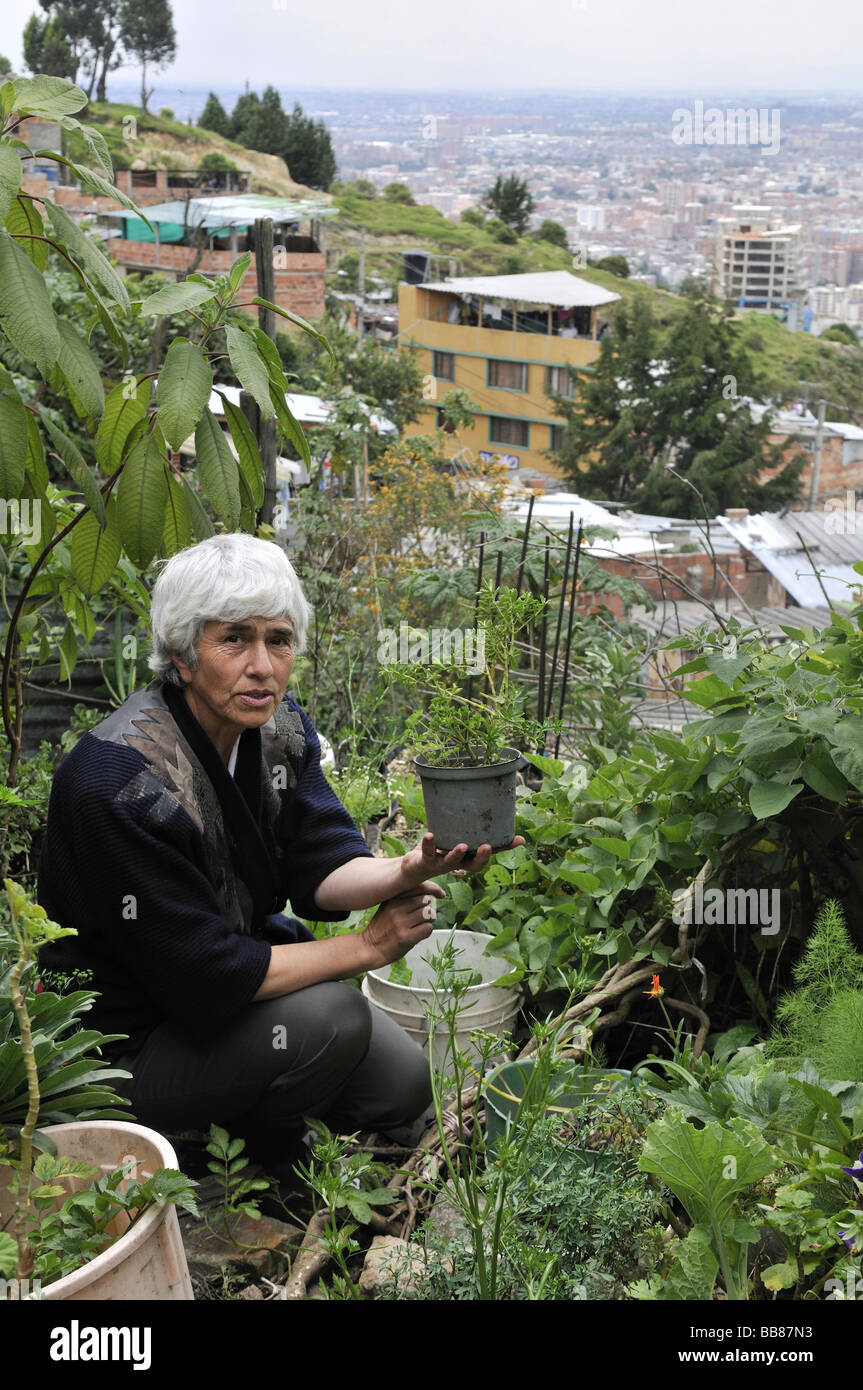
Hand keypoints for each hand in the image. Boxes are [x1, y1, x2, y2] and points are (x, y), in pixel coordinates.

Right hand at [361, 888, 439, 968]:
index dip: (433, 889)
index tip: (439, 894)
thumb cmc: (382, 927)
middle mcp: (396, 908)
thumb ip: (404, 898)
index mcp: (392, 898)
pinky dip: (426, 931)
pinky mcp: (406, 937)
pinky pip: (427, 928)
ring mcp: (401, 922)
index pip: (419, 886)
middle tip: (423, 916)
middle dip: (428, 908)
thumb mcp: (388, 907)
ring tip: (420, 925)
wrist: (369, 948)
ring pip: (428, 914)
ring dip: (429, 920)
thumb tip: (430, 893)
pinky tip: (418, 934)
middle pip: (425, 900)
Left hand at [399, 831, 525, 885]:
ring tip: (462, 845)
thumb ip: (471, 828)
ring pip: (451, 862)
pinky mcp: (425, 861)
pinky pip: (427, 852)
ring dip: (457, 854)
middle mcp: (458, 863)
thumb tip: (488, 809)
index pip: (489, 854)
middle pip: (473, 866)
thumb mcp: (457, 837)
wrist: (414, 866)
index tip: (518, 840)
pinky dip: (428, 844)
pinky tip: (429, 834)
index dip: (505, 848)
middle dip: (481, 858)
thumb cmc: (440, 848)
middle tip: (488, 847)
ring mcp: (442, 864)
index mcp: (468, 857)